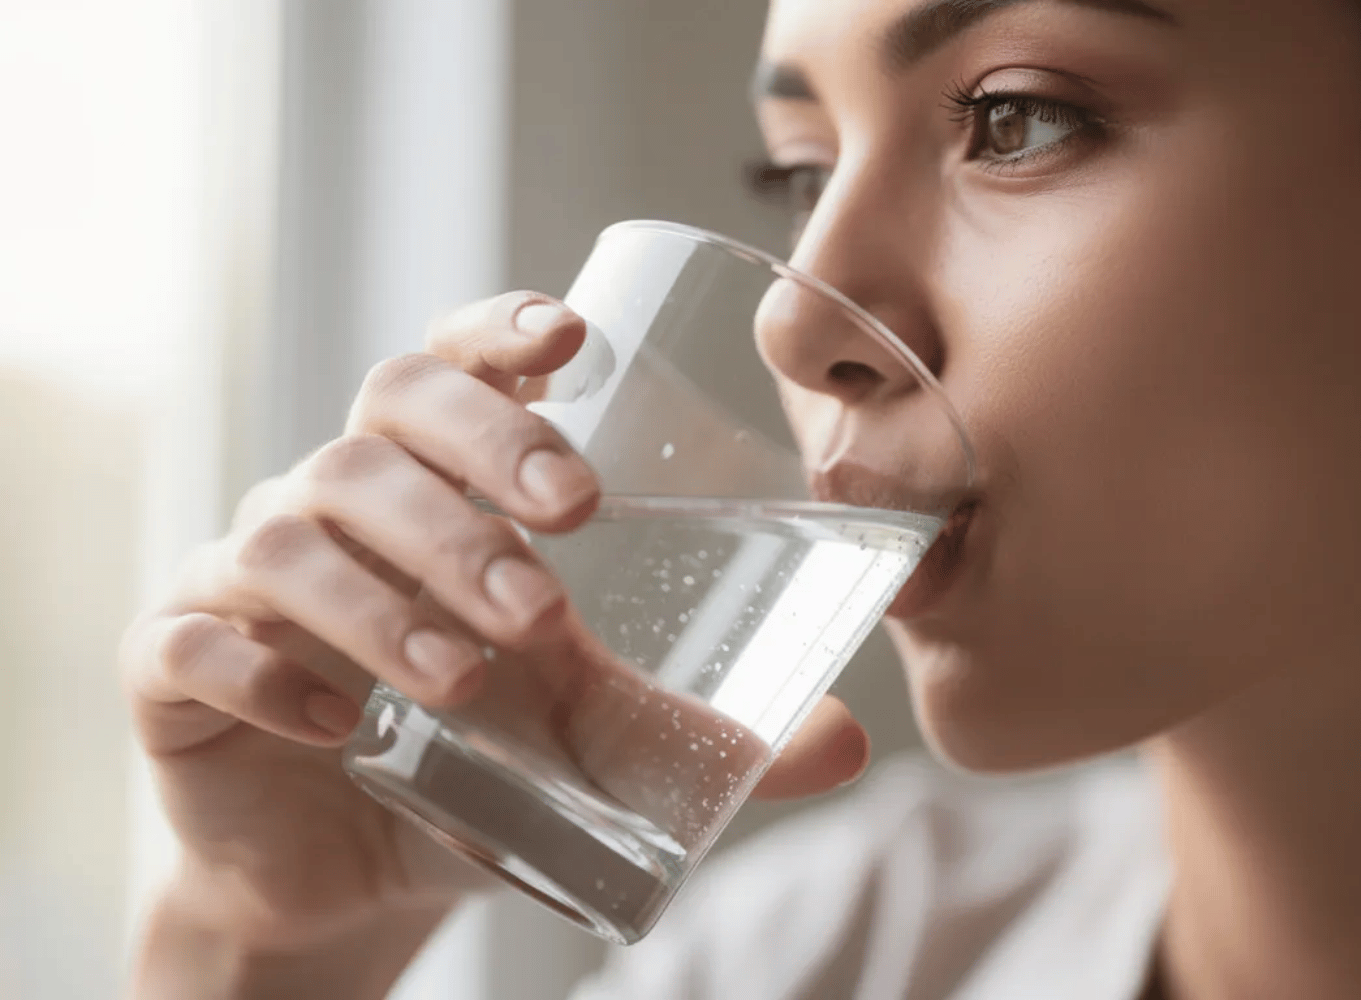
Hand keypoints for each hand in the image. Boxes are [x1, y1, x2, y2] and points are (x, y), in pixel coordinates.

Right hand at [121, 292, 869, 961]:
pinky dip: (261, 671)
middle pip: (376, 427)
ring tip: (475, 671)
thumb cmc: (475, 757)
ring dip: (391, 593)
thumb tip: (848, 748)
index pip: (448, 367)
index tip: (568, 338)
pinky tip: (337, 725)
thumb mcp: (592, 733)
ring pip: (290, 531)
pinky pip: (191, 641)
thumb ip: (699, 728)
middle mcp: (332, 510)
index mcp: (433, 489)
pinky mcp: (176, 670)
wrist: (354, 865)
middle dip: (474, 469)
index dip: (495, 331)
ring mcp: (240, 580)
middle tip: (568, 531)